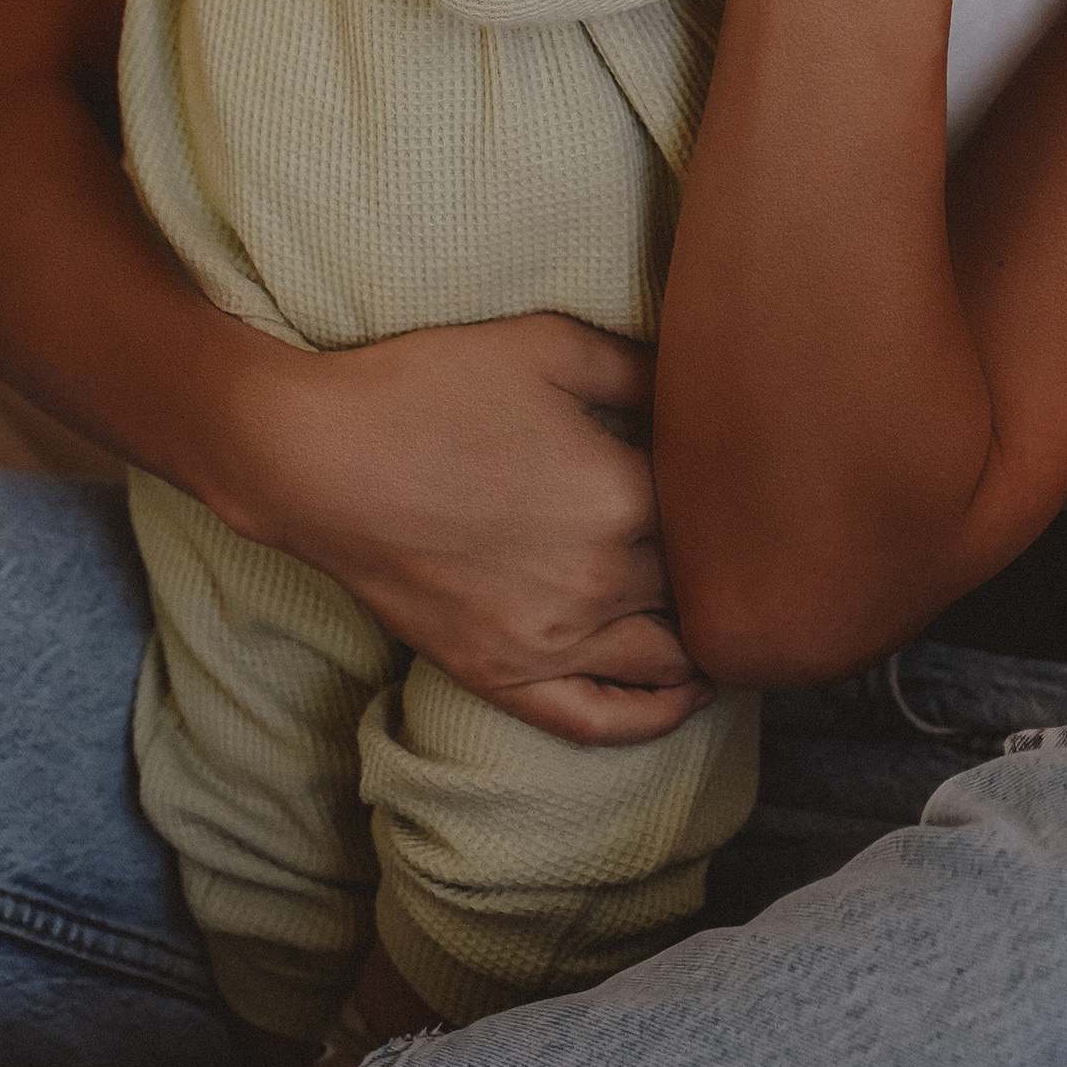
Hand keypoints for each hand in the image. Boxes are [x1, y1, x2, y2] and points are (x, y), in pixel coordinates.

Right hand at [225, 315, 713, 745]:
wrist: (318, 457)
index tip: (744, 476)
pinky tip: (688, 693)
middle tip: (749, 542)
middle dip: (724, 562)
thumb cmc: (430, 387)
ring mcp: (551, 639)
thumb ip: (640, 366)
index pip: (715, 509)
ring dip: (707, 639)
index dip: (733, 491)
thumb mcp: (549, 346)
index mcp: (622, 494)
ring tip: (730, 613)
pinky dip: (656, 716)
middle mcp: (600, 578)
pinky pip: (600, 721)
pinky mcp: (502, 675)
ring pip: (668, 657)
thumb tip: (707, 380)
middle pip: (697, 582)